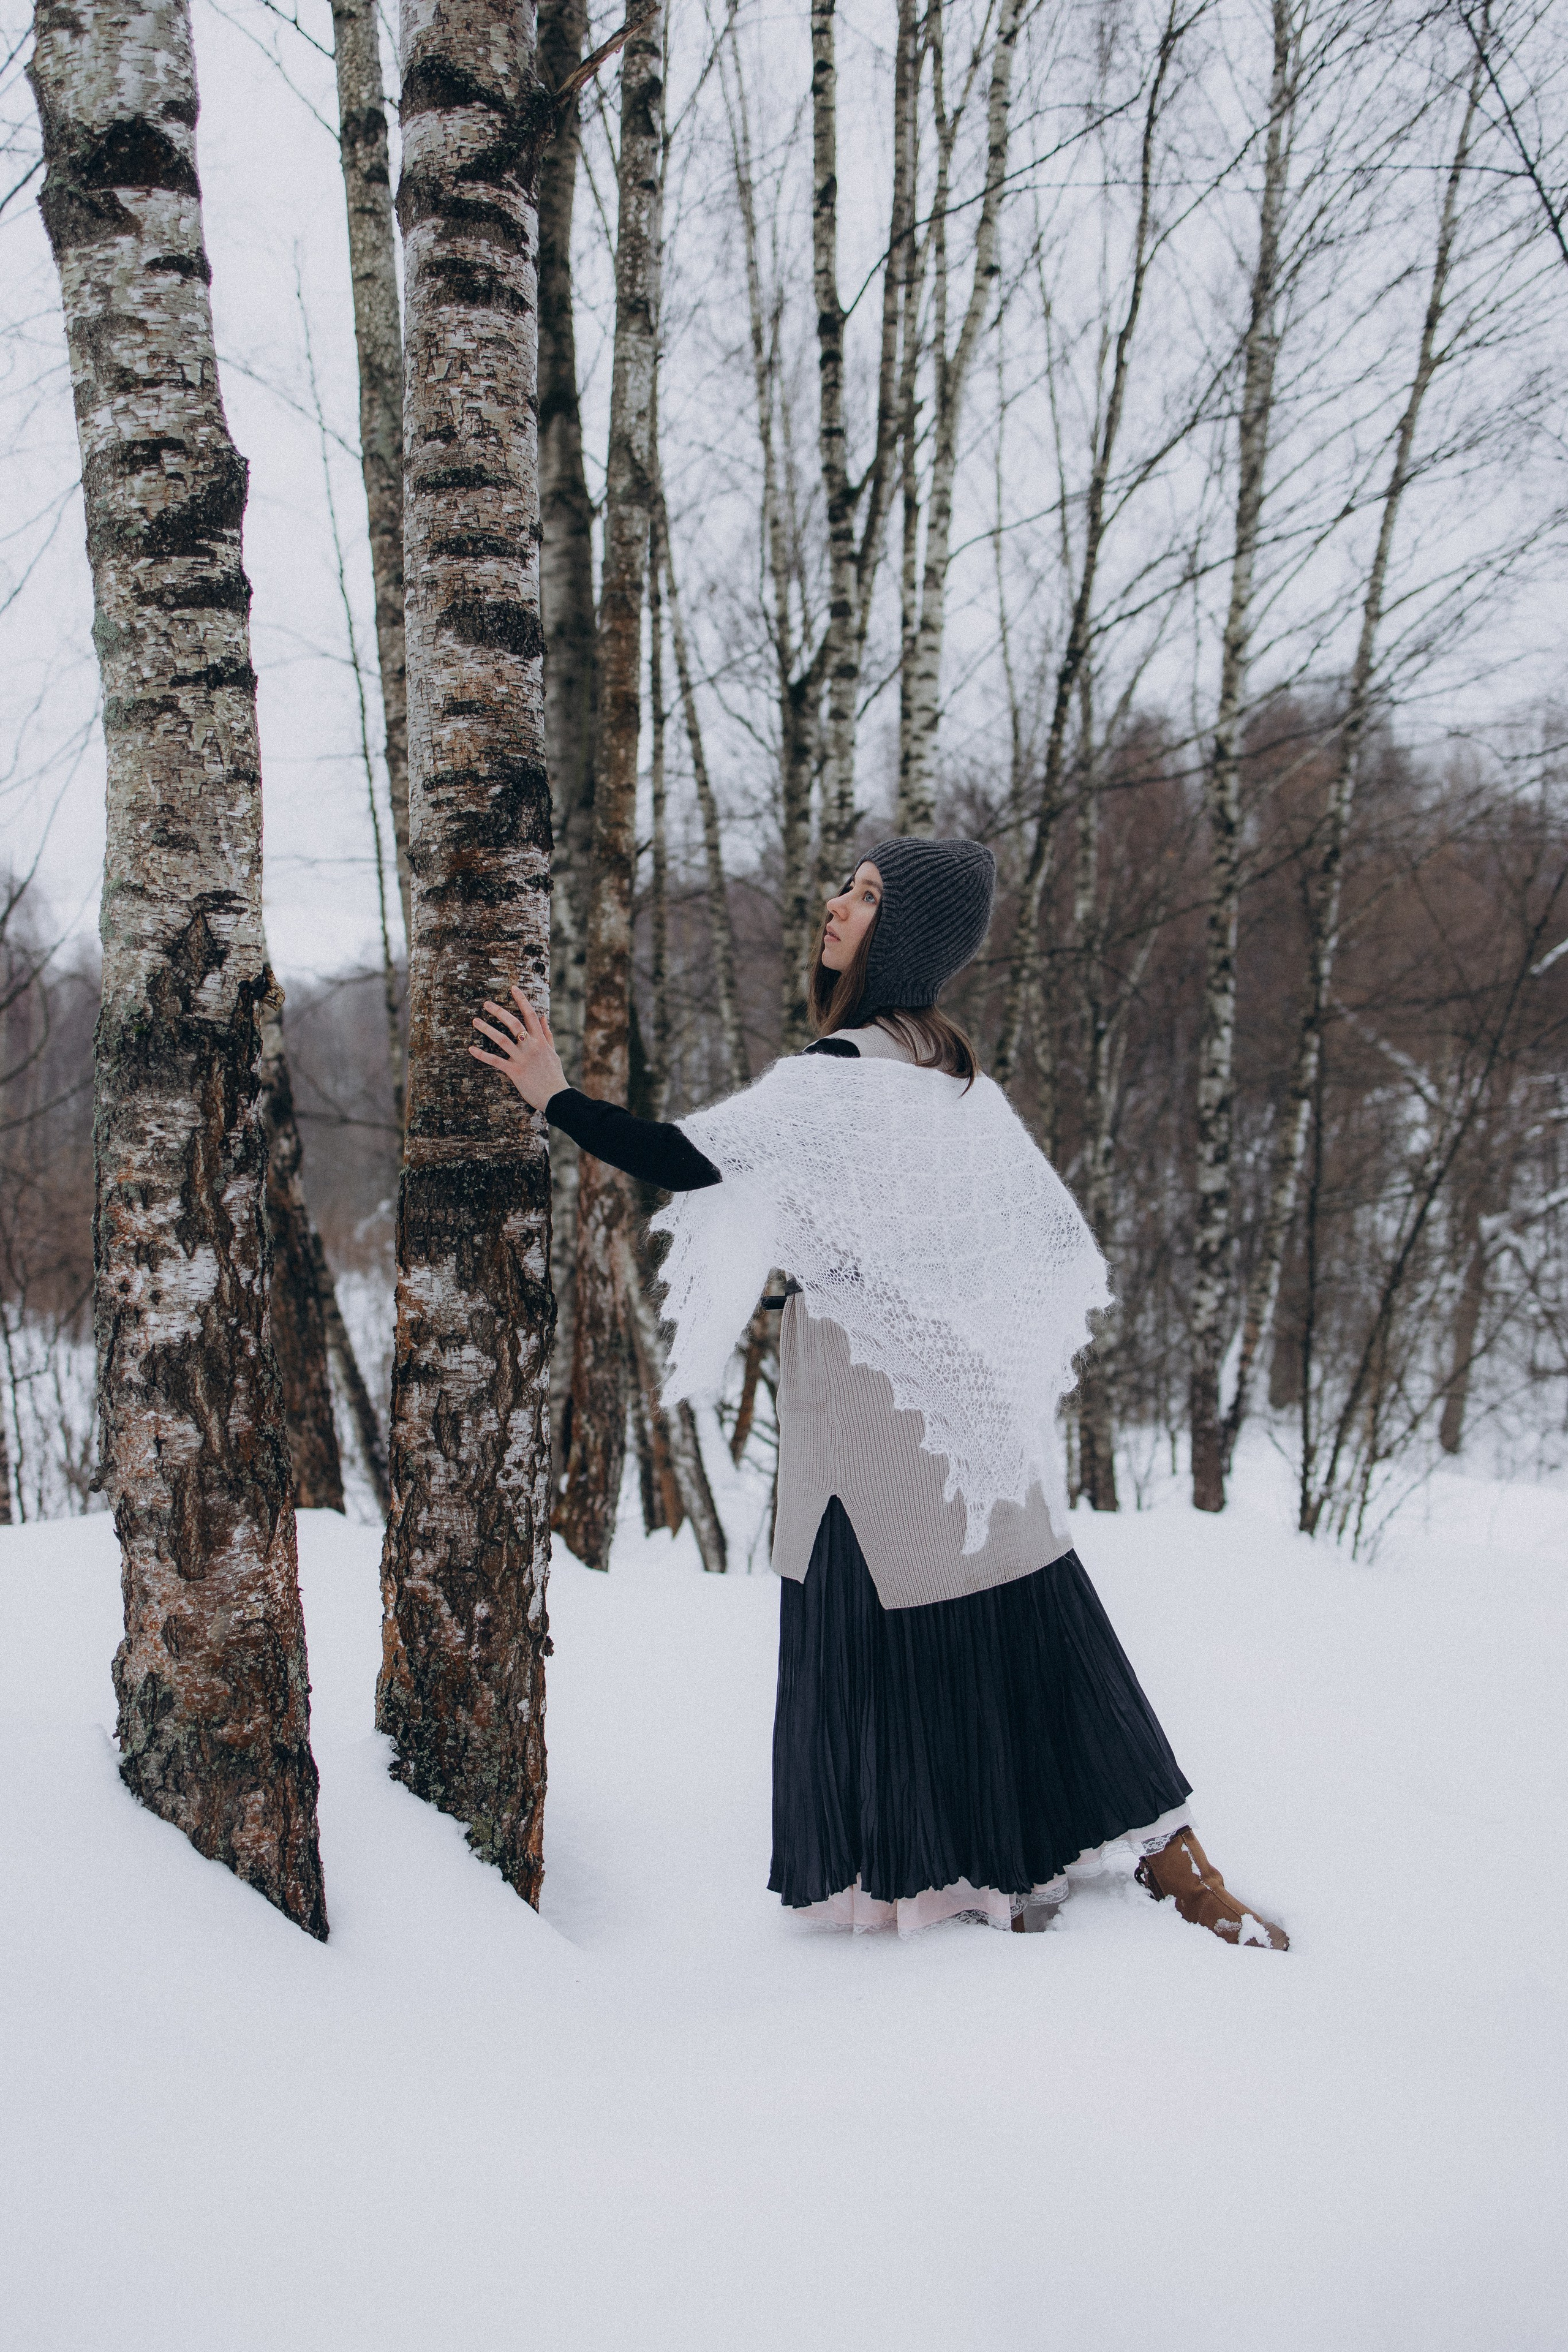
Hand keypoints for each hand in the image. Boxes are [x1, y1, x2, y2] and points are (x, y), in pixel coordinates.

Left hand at [470, 985, 566, 1111]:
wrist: (556, 1096)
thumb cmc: (554, 1075)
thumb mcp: (552, 1052)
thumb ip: (547, 1034)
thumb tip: (543, 1017)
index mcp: (540, 1040)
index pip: (530, 1015)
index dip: (521, 1000)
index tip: (513, 988)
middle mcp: (531, 1046)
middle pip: (514, 1023)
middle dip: (499, 1012)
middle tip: (486, 1003)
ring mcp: (522, 1059)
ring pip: (502, 1039)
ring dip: (487, 1029)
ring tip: (475, 1020)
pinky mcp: (515, 1072)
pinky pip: (496, 1061)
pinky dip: (482, 1055)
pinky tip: (471, 1049)